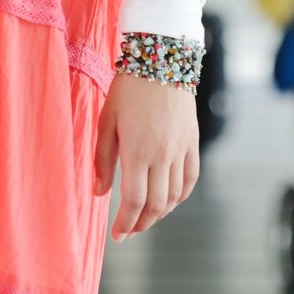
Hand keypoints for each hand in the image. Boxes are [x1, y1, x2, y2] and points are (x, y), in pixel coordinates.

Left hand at [93, 73, 199, 240]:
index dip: (125, 224)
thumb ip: (103, 160)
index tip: (117, 235)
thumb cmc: (127, 89)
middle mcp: (163, 154)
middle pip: (156, 205)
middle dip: (141, 224)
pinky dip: (180, 196)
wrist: (161, 58)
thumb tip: (100, 192)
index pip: (134, 201)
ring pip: (175, 196)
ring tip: (144, 218)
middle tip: (128, 232)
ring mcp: (181, 149)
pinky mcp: (192, 141)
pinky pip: (190, 178)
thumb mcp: (106, 121)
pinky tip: (168, 200)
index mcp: (138, 151)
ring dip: (160, 213)